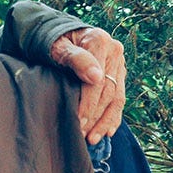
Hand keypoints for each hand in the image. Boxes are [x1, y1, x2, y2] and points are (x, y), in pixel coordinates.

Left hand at [48, 26, 125, 143]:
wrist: (59, 32)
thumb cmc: (53, 40)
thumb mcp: (57, 46)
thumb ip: (75, 58)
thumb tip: (96, 77)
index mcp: (100, 41)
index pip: (98, 80)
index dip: (88, 104)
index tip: (78, 121)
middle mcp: (114, 51)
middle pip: (108, 91)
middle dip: (95, 116)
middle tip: (82, 134)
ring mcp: (118, 63)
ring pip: (117, 98)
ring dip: (105, 121)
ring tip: (93, 139)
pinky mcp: (118, 73)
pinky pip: (119, 98)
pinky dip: (113, 116)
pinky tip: (107, 132)